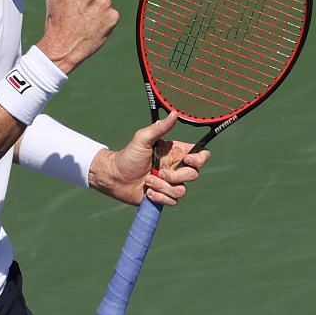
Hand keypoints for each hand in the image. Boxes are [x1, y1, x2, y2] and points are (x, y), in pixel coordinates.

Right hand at [37, 0, 118, 72]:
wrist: (63, 48)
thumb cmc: (55, 26)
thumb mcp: (53, 1)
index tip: (71, 8)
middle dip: (88, 2)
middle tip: (79, 18)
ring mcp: (103, 3)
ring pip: (103, 3)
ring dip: (97, 11)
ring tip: (86, 25)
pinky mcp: (112, 16)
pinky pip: (111, 15)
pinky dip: (105, 22)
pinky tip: (94, 30)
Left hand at [90, 113, 209, 205]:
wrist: (115, 177)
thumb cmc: (128, 156)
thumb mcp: (143, 139)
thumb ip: (160, 127)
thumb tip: (175, 113)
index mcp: (176, 153)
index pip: (200, 155)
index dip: (199, 159)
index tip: (187, 160)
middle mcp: (176, 168)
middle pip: (193, 175)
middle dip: (175, 176)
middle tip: (158, 172)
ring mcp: (171, 184)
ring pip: (181, 191)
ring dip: (163, 187)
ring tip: (147, 182)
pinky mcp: (164, 196)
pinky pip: (172, 201)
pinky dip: (159, 197)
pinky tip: (147, 192)